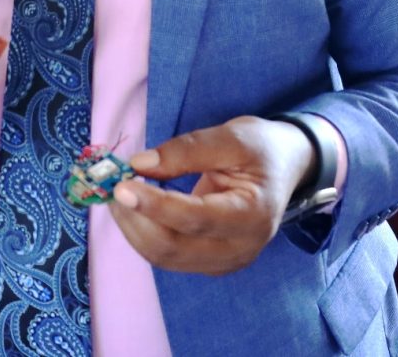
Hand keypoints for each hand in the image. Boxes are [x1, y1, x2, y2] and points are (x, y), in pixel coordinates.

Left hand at [110, 116, 315, 274]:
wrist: (287, 167)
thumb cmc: (262, 148)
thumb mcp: (232, 136)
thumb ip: (187, 150)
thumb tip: (139, 164)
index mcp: (252, 215)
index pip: (194, 218)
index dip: (154, 203)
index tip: (121, 183)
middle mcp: (240, 248)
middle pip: (174, 248)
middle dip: (135, 219)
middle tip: (109, 186)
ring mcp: (225, 261)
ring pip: (166, 258)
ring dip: (134, 228)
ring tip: (116, 195)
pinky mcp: (211, 262)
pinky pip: (170, 256)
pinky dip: (145, 234)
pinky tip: (134, 208)